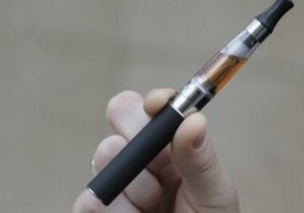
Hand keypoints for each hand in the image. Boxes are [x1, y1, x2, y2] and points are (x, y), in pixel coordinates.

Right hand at [73, 89, 239, 212]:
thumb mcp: (214, 197)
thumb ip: (201, 160)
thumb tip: (194, 119)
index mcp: (172, 148)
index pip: (153, 108)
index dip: (154, 102)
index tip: (158, 106)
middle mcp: (140, 159)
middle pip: (119, 117)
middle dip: (139, 141)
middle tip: (160, 174)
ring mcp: (114, 183)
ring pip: (105, 157)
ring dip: (137, 189)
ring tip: (155, 210)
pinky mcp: (95, 208)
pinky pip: (90, 199)